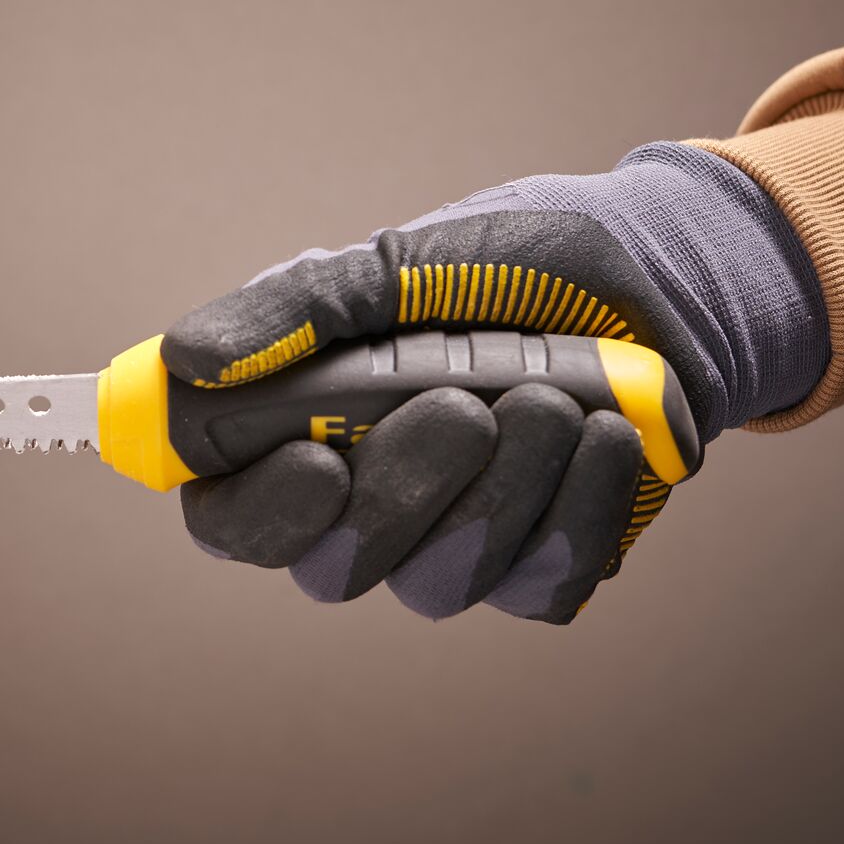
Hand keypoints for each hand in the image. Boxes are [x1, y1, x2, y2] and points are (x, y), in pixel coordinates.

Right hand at [162, 143, 827, 624]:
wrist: (657, 278)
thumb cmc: (509, 261)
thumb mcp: (395, 264)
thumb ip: (295, 312)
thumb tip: (186, 360)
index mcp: (298, 432)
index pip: (228, 515)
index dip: (256, 513)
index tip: (317, 466)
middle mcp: (362, 504)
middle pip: (334, 569)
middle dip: (404, 491)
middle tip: (465, 405)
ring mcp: (451, 545)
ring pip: (441, 582)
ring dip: (505, 483)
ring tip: (552, 391)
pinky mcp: (540, 565)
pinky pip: (541, 581)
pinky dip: (579, 504)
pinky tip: (604, 433)